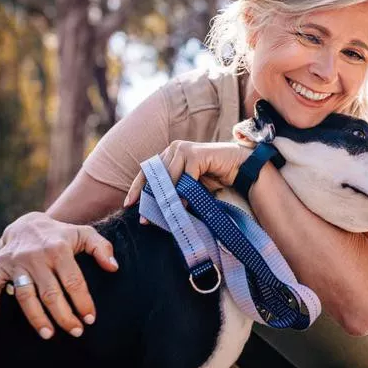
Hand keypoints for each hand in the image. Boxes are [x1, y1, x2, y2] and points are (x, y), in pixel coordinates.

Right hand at [0, 211, 118, 338]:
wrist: (28, 222)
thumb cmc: (60, 234)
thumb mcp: (84, 234)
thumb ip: (102, 248)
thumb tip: (113, 268)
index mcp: (59, 249)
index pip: (73, 281)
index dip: (82, 302)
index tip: (90, 318)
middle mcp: (37, 256)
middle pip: (51, 293)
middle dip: (64, 316)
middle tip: (75, 332)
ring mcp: (16, 262)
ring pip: (25, 295)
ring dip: (36, 317)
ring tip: (48, 334)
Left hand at [123, 141, 249, 212]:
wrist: (239, 168)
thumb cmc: (214, 177)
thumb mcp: (189, 186)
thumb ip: (173, 192)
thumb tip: (155, 212)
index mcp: (169, 154)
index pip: (147, 171)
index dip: (137, 188)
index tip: (129, 204)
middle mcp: (174, 148)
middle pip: (155, 175)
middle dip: (150, 198)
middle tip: (145, 219)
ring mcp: (184, 149)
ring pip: (168, 177)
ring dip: (166, 199)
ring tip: (163, 216)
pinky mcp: (196, 154)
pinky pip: (185, 177)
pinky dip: (183, 193)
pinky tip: (182, 207)